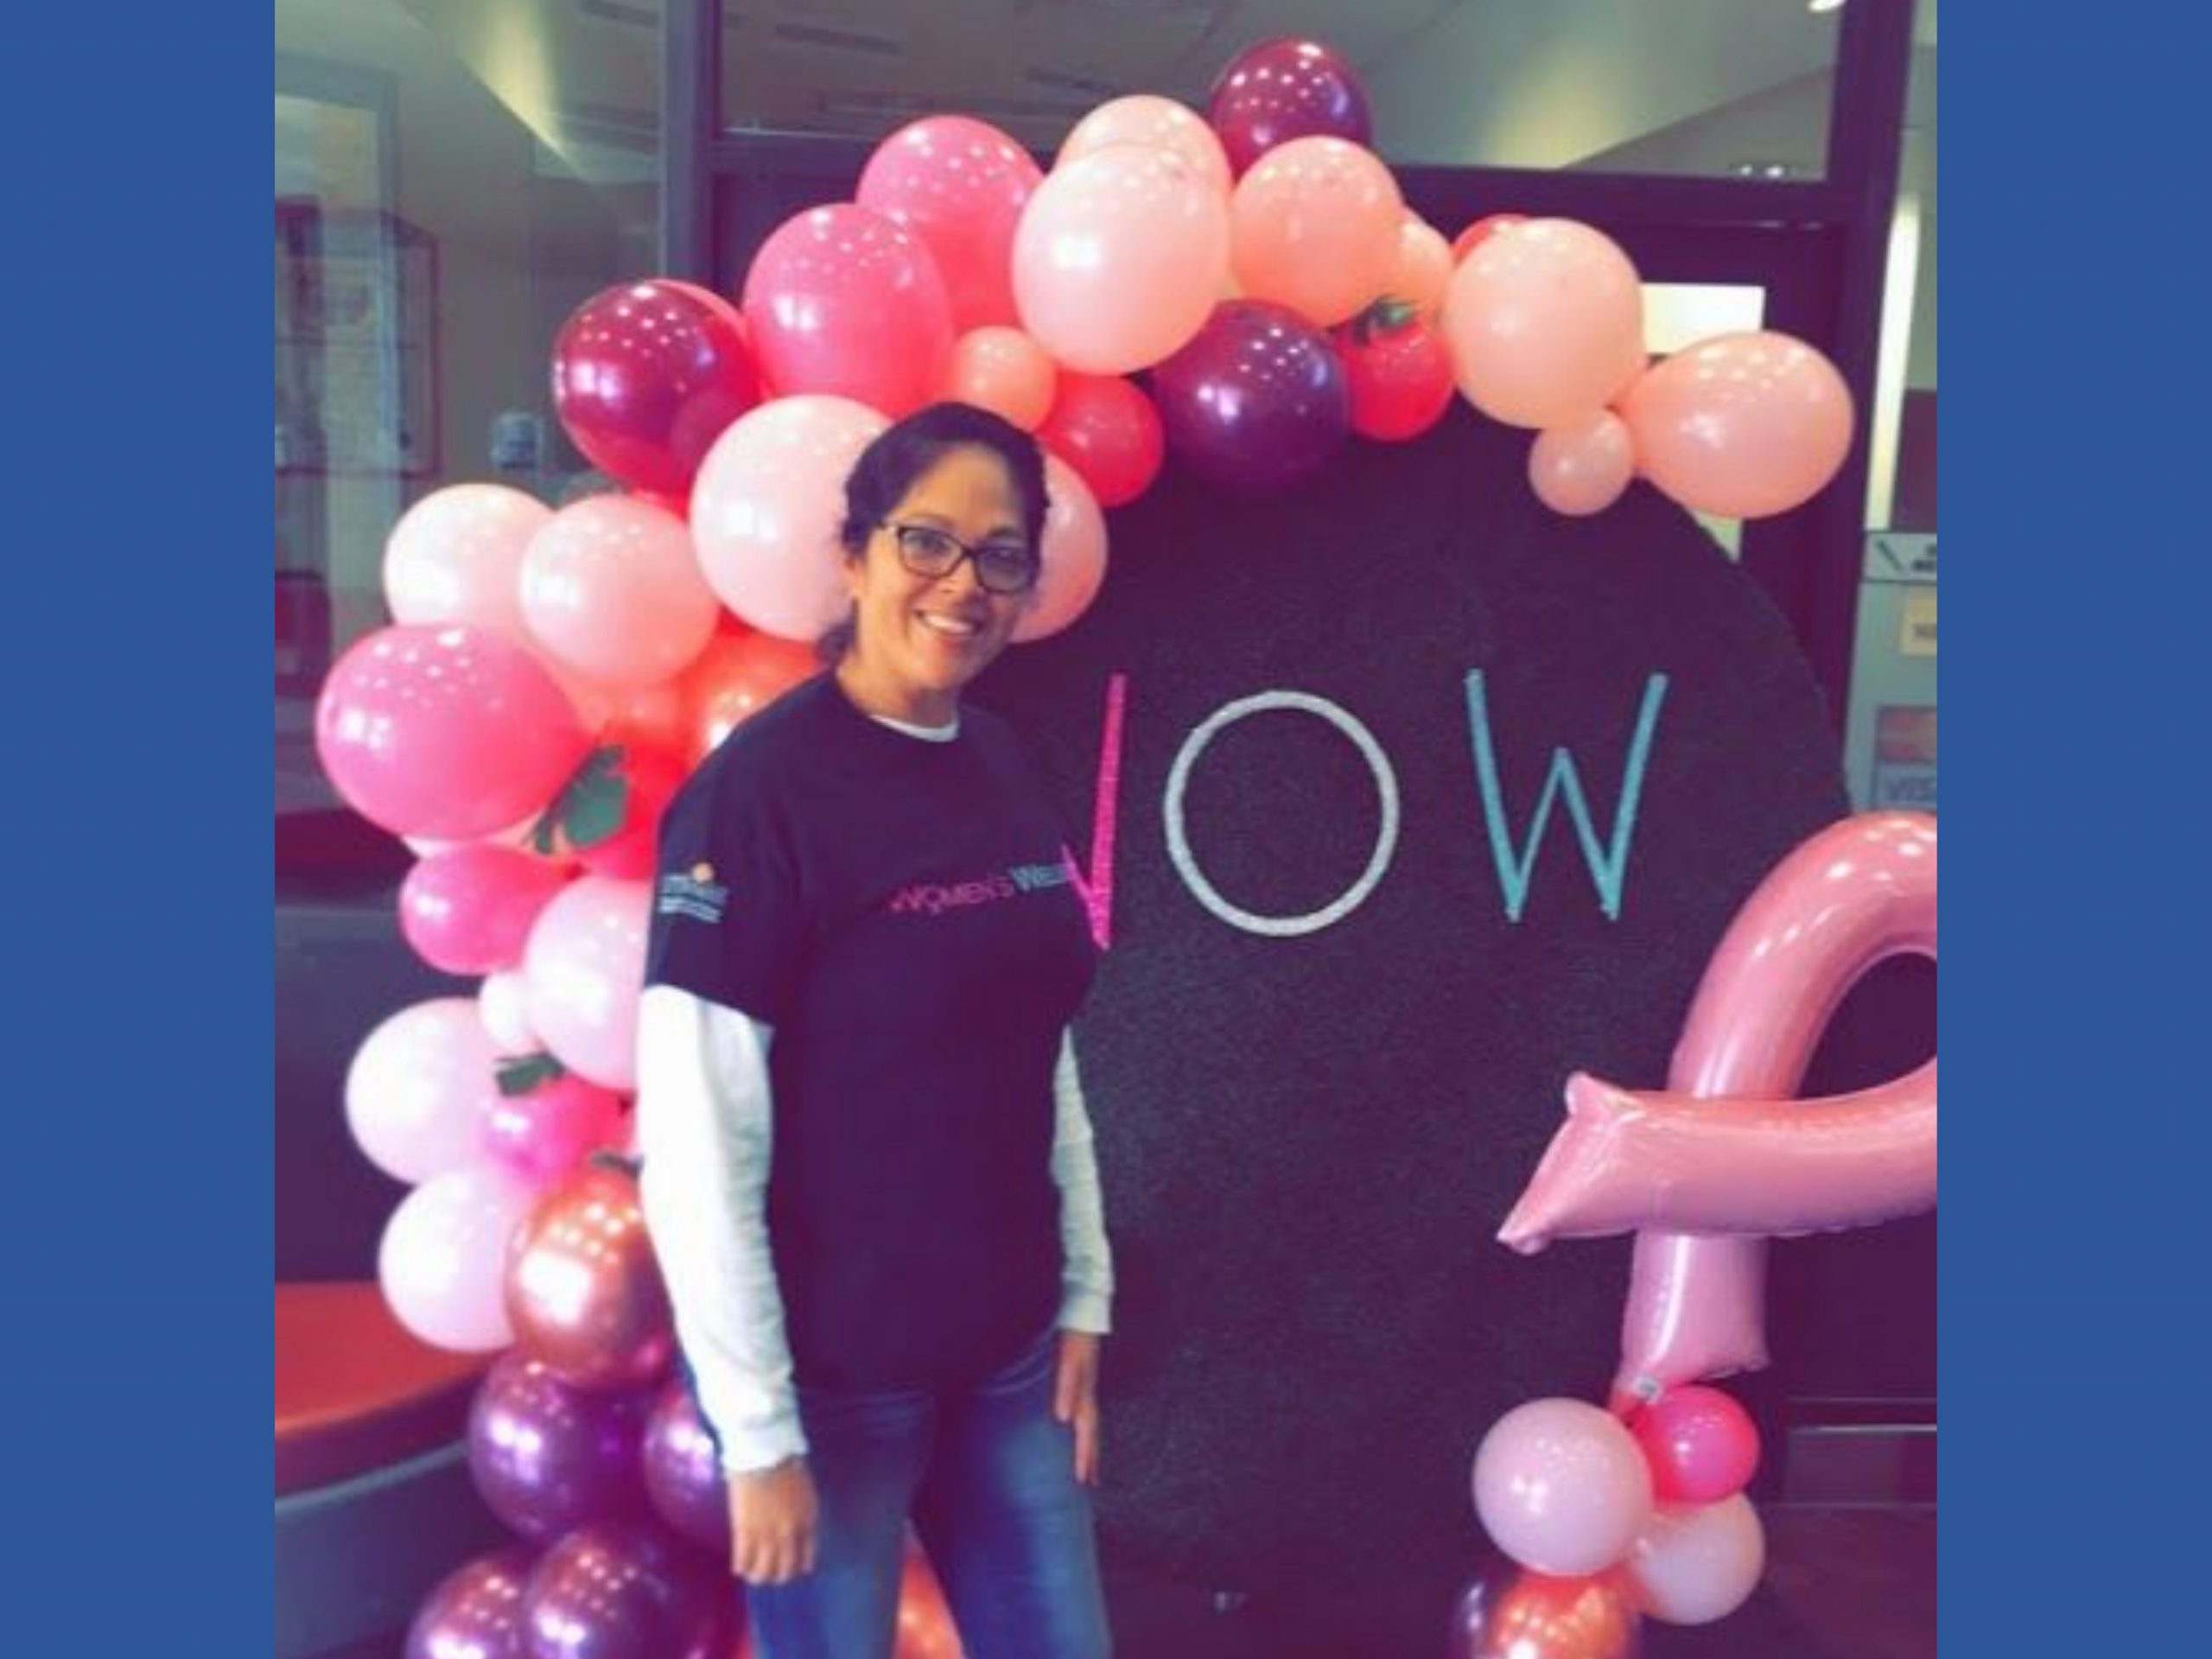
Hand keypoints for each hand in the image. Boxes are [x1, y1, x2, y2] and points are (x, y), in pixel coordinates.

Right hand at [728, 1457, 818, 1583]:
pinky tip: (739, 1568)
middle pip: (785, 1569)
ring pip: (763, 1570)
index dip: (798, 1566)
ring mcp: (767, 1535)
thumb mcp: (804, 1489)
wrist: (764, 1452)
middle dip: (778, 1576)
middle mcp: (790, 1534)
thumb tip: (793, 1525)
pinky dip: (741, 1566)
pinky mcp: (745, 1531)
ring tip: (752, 1576)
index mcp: (808, 1520)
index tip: (792, 1569)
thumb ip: (801, 1511)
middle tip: (770, 1576)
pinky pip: (743, 1559)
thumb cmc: (785, 1461)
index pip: (806, 1556)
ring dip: (758, 1576)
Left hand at [1053, 1330, 1102, 1484]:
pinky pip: (1084, 1411)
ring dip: (1090, 1445)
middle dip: (1091, 1457)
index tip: (1084, 1480)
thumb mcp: (1070, 1361)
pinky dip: (1083, 1426)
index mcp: (1084, 1395)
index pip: (1086, 1432)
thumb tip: (1064, 1417)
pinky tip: (1074, 1429)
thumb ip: (1067, 1387)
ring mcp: (1085, 1387)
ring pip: (1090, 1423)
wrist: (1082, 1312)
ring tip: (1089, 1465)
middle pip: (1091, 1432)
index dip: (1085, 1456)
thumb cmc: (1074, 1337)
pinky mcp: (1080, 1380)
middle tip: (1090, 1483)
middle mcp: (1087, 1394)